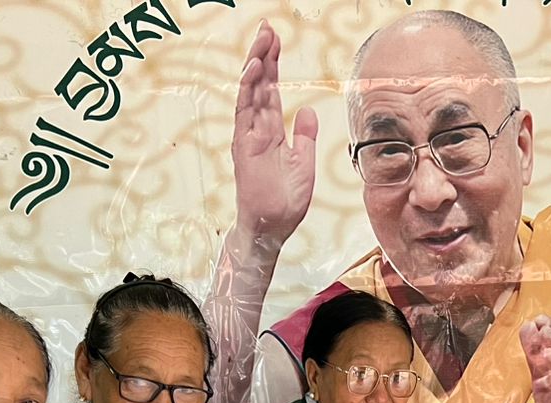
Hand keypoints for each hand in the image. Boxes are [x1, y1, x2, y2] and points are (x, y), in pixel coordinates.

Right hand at [231, 22, 317, 246]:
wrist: (273, 226)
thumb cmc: (286, 200)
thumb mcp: (305, 162)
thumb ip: (305, 136)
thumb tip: (307, 111)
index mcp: (273, 131)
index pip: (272, 91)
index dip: (273, 66)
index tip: (276, 40)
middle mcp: (258, 129)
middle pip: (260, 84)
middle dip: (264, 55)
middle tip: (268, 28)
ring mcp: (249, 136)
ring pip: (251, 92)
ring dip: (256, 64)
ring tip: (262, 39)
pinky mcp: (243, 145)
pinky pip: (244, 111)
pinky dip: (249, 89)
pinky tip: (254, 68)